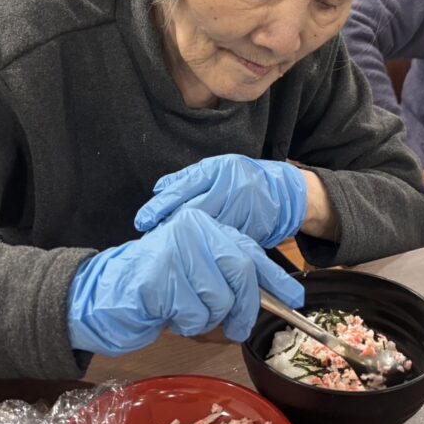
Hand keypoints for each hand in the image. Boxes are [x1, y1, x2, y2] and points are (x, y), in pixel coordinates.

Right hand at [67, 208, 304, 356]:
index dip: (277, 278)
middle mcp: (193, 229)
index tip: (296, 300)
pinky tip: (168, 313)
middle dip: (244, 308)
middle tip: (237, 329)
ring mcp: (176, 249)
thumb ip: (229, 280)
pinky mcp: (160, 275)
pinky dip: (186, 324)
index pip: (251, 251)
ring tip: (184, 312)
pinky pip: (194, 314)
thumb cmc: (156, 288)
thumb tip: (272, 300)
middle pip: (241, 273)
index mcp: (206, 226)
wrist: (105, 295)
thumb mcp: (198, 277)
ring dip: (206, 320)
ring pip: (219, 299)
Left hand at [134, 155, 307, 248]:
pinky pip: (222, 242)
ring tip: (166, 248)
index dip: (160, 207)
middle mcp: (228, 189)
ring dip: (185, 241)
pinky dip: (205, 249)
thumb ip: (187, 179)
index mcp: (217, 171)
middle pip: (191, 211)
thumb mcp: (215, 168)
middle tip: (149, 238)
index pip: (182, 190)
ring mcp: (239, 211)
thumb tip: (158, 190)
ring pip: (205, 229)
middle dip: (168, 226)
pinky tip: (192, 254)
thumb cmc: (242, 179)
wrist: (280, 193)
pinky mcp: (247, 231)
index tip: (142, 221)